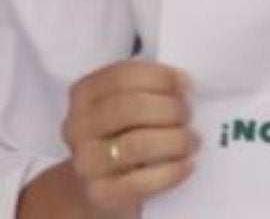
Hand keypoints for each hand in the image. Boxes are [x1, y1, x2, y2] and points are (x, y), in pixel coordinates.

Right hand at [60, 60, 198, 216]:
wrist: (95, 188)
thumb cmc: (117, 140)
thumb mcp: (121, 109)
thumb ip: (145, 91)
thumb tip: (183, 84)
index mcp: (83, 94)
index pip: (122, 75)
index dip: (159, 77)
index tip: (185, 83)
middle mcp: (78, 126)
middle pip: (130, 107)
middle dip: (169, 108)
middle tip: (188, 115)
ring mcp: (86, 161)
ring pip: (137, 144)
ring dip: (175, 140)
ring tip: (191, 141)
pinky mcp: (101, 194)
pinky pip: (141, 181)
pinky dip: (171, 171)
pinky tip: (185, 165)